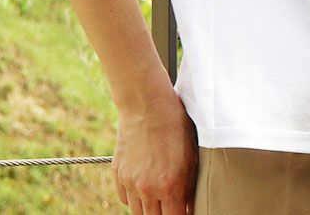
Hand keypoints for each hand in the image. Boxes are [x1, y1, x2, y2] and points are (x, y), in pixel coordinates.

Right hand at [112, 88, 198, 213]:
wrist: (147, 104)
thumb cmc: (175, 125)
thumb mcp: (191, 155)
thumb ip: (189, 185)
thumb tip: (187, 206)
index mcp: (171, 185)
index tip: (183, 210)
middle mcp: (148, 189)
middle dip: (164, 214)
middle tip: (171, 202)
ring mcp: (130, 182)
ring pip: (137, 212)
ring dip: (149, 208)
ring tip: (158, 193)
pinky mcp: (118, 174)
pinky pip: (125, 198)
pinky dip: (134, 197)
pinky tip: (144, 183)